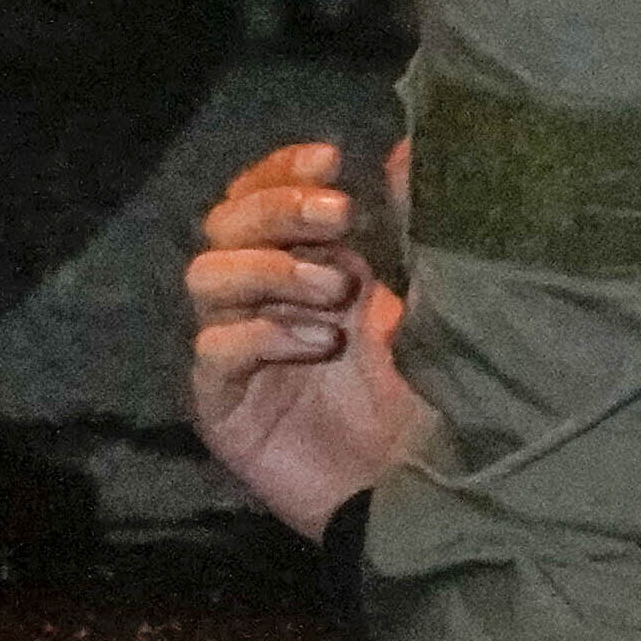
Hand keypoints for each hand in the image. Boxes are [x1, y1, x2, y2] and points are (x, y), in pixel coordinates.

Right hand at [181, 133, 428, 539]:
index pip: (261, 195)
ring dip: (270, 269)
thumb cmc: (434, 402)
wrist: (427, 495)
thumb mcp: (429, 304)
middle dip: (277, 208)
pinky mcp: (223, 406)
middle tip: (340, 219)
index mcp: (308, 266)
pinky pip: (212, 350)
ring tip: (334, 295)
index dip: (283, 171)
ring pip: (206, 276)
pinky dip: (260, 334)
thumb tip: (410, 145)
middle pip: (224, 223)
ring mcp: (237, 353)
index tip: (332, 161)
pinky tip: (316, 345)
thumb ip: (411, 228)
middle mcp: (262, 301)